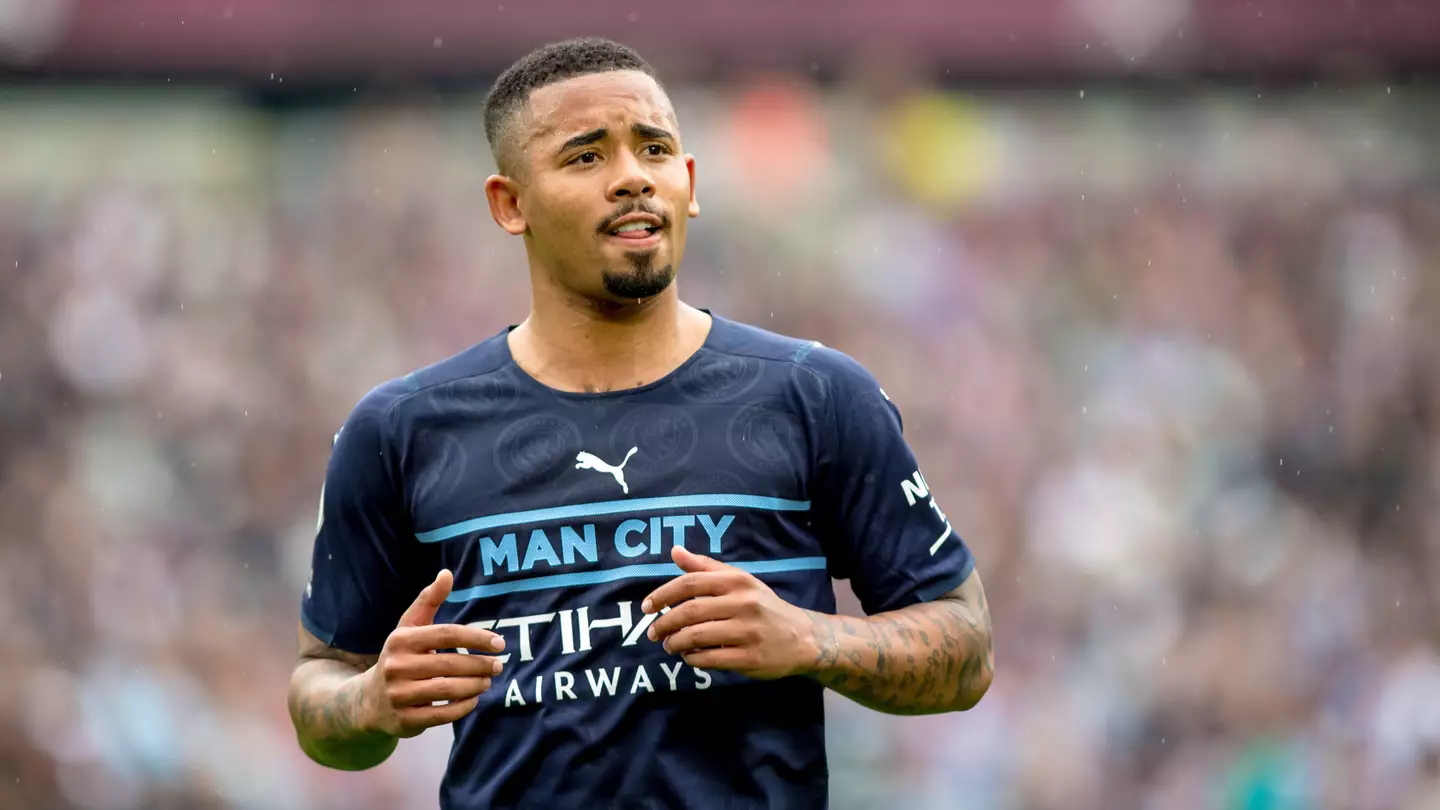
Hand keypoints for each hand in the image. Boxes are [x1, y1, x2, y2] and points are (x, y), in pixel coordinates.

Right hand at [361, 570, 505, 737]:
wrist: (367, 701)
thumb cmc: (399, 657)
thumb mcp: (408, 627)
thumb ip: (428, 600)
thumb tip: (447, 573)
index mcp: (400, 640)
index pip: (446, 634)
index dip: (476, 638)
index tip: (499, 643)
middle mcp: (396, 666)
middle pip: (450, 664)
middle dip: (480, 665)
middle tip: (498, 665)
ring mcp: (399, 695)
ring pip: (448, 690)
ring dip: (475, 686)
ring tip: (487, 681)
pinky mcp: (404, 720)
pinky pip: (442, 715)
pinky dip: (463, 707)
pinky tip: (473, 699)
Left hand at [641, 546, 815, 679]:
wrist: (802, 638)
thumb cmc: (763, 606)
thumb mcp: (739, 581)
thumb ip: (705, 567)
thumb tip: (675, 551)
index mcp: (737, 581)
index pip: (690, 583)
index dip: (662, 595)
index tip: (646, 607)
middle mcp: (743, 603)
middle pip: (690, 612)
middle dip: (664, 623)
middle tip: (653, 633)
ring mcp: (748, 632)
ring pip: (697, 637)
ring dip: (675, 643)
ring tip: (670, 645)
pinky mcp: (750, 657)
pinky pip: (710, 659)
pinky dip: (693, 659)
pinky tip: (689, 657)